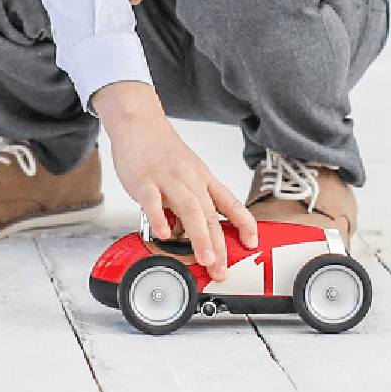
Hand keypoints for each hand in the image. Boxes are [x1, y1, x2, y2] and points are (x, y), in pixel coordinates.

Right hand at [92, 81, 256, 280]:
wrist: (138, 121)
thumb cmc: (161, 149)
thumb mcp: (187, 170)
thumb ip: (192, 200)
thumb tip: (193, 231)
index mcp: (202, 178)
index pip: (230, 202)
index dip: (244, 223)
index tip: (252, 243)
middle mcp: (189, 180)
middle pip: (210, 213)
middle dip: (219, 245)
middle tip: (221, 270)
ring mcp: (167, 180)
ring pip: (189, 209)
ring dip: (200, 237)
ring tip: (204, 259)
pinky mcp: (144, 180)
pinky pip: (152, 201)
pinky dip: (159, 219)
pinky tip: (163, 234)